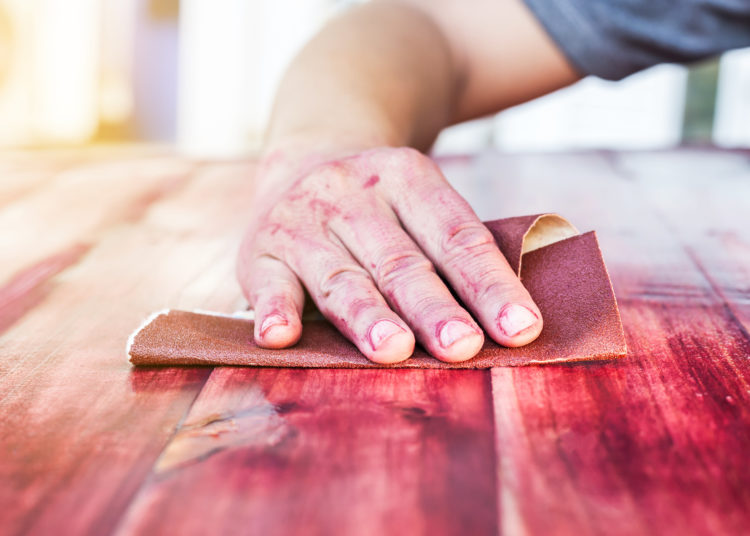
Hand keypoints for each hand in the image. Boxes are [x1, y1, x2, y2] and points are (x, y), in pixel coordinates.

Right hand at [237, 144, 541, 363]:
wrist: (306, 159)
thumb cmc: (383, 209)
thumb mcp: (420, 204)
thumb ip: (455, 252)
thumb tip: (518, 326)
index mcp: (407, 177)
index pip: (456, 236)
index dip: (489, 284)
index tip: (520, 330)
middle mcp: (352, 194)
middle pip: (400, 261)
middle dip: (433, 307)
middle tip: (463, 346)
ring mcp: (302, 220)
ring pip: (341, 278)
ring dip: (367, 316)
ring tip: (394, 351)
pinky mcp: (258, 251)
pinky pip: (267, 284)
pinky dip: (273, 310)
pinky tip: (281, 336)